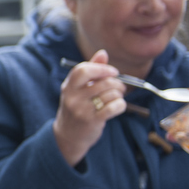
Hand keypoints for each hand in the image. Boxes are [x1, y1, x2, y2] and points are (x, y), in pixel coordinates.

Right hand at [53, 49, 124, 166]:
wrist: (68, 136)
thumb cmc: (76, 108)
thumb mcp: (78, 89)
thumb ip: (90, 70)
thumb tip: (103, 53)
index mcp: (68, 86)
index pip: (83, 70)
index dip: (101, 68)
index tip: (113, 72)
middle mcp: (72, 97)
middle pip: (102, 82)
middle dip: (116, 83)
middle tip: (119, 88)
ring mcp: (81, 110)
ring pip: (111, 94)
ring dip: (119, 95)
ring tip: (116, 98)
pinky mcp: (92, 121)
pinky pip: (114, 107)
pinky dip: (120, 105)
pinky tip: (117, 106)